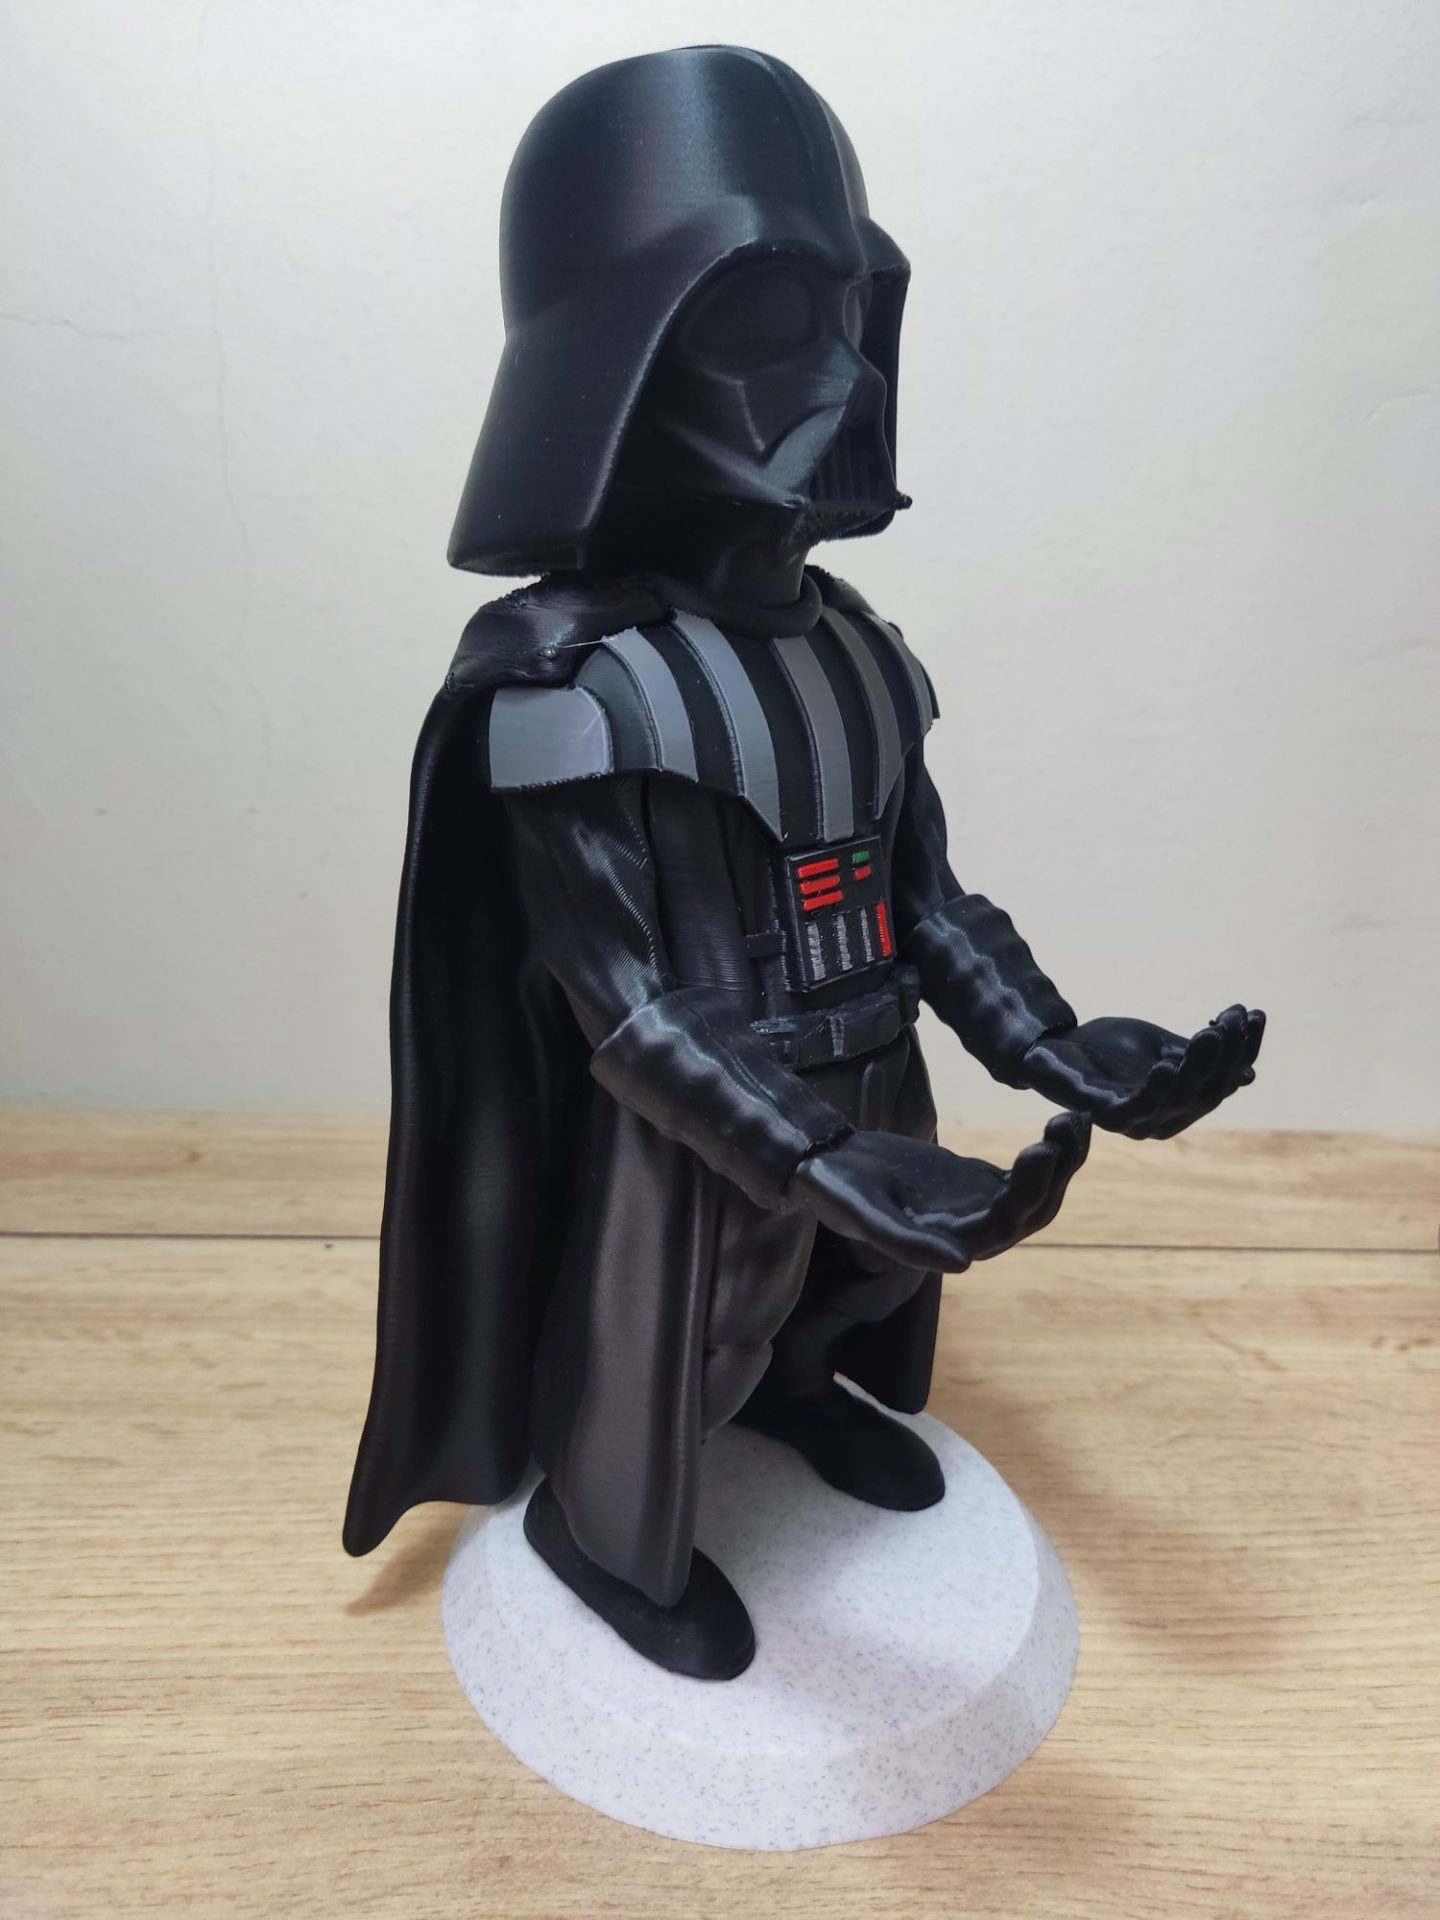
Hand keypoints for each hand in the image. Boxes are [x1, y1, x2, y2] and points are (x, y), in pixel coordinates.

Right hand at [789, 1113, 1090, 1272]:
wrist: (826, 1165)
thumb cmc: (835, 1192)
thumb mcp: (864, 1214)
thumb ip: (907, 1243)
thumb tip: (964, 1263)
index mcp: (947, 1244)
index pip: (1003, 1227)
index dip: (1029, 1193)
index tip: (1042, 1150)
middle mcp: (971, 1233)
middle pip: (1031, 1213)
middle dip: (1057, 1173)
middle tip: (1070, 1126)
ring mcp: (979, 1207)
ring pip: (1036, 1195)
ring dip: (1061, 1162)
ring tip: (1077, 1121)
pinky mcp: (978, 1183)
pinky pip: (1024, 1175)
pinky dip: (1049, 1153)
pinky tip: (1067, 1123)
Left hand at [1023, 1004, 1264, 1138]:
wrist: (1052, 1049)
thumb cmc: (1107, 1050)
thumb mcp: (1161, 1047)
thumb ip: (1196, 1058)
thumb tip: (1249, 1072)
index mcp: (1181, 1106)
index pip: (1222, 1080)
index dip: (1242, 1049)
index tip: (1254, 1012)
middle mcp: (1164, 1121)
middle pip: (1206, 1090)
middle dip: (1225, 1053)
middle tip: (1233, 1018)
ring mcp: (1135, 1122)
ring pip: (1178, 1097)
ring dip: (1198, 1064)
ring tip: (1210, 1033)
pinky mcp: (1106, 1116)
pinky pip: (1137, 1106)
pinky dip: (1156, 1088)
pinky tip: (1167, 1064)